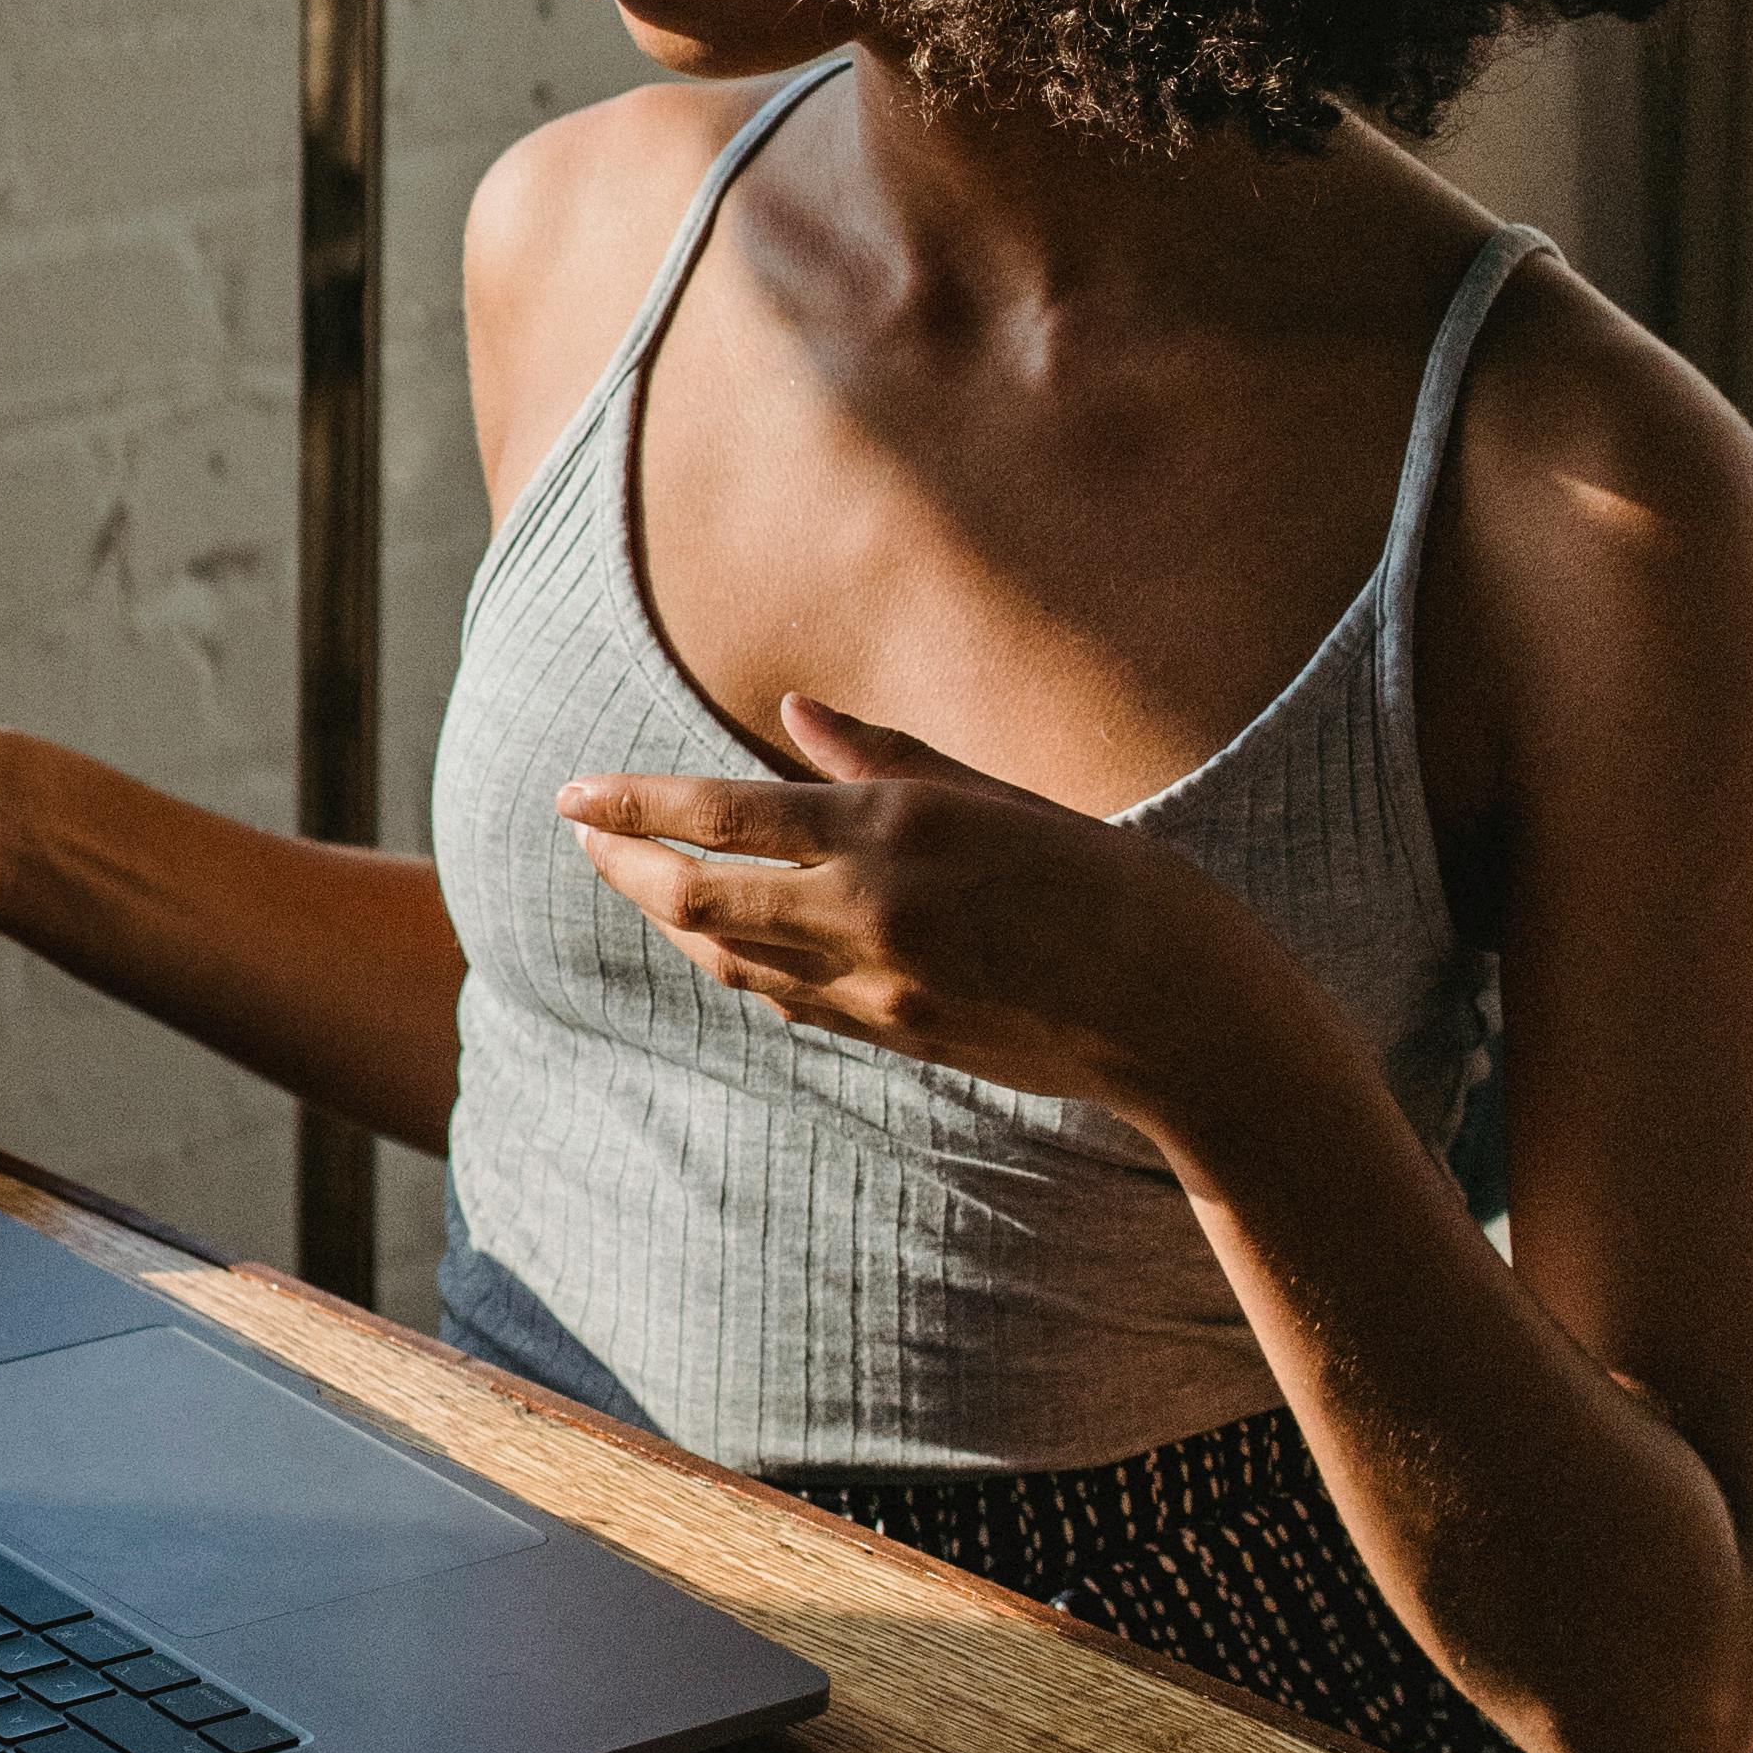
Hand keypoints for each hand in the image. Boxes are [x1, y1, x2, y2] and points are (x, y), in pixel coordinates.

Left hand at [560, 695, 1256, 1135]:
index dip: (632, 803)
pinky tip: (728, 943)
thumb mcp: (995, 793)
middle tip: (582, 837)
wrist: (1178, 1010)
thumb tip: (791, 715)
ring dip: (671, 922)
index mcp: (894, 829)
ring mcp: (876, 987)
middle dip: (624, 867)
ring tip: (638, 882)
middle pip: (696, 899)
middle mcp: (868, 912)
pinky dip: (740, 966)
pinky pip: (787, 1001)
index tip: (574, 793)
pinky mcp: (895, 1038)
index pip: (722, 814)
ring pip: (730, 959)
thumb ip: (884, 756)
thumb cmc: (1106, 878)